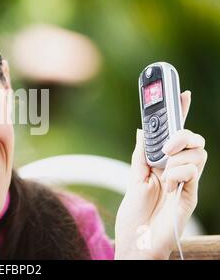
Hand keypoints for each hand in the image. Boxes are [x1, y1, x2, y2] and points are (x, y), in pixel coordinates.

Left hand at [115, 91, 207, 258]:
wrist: (137, 240)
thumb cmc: (134, 213)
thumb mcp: (134, 178)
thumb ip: (141, 154)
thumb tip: (143, 129)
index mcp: (162, 163)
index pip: (174, 134)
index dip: (179, 113)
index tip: (180, 92)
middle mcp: (176, 169)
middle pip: (193, 139)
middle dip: (181, 134)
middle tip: (166, 146)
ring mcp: (186, 181)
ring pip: (197, 153)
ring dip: (178, 157)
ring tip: (163, 171)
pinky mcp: (191, 194)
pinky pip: (193, 172)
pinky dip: (179, 173)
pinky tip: (168, 185)